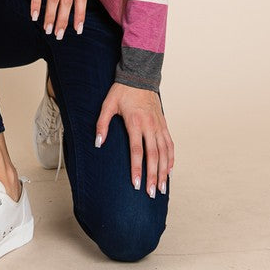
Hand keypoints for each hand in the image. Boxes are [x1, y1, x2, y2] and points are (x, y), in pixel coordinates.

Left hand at [95, 82, 173, 196]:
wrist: (139, 76)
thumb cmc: (122, 91)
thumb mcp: (107, 105)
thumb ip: (102, 124)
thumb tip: (98, 143)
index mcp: (135, 122)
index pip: (137, 151)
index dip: (137, 169)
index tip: (136, 184)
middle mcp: (150, 126)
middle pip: (153, 155)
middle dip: (153, 176)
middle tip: (151, 193)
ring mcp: (159, 125)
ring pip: (164, 152)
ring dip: (164, 171)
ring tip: (162, 188)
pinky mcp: (164, 123)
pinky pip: (170, 144)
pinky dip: (171, 158)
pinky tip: (169, 170)